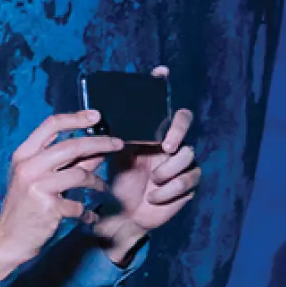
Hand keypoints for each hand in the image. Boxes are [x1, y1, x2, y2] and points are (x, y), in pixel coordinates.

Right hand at [0, 111, 121, 286]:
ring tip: (104, 189)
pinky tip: (90, 217)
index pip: (51, 125)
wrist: (9, 239)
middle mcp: (28, 167)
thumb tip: (96, 147)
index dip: (76, 118)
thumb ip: (66, 162)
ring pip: (80, 174)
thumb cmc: (25, 207)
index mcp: (23, 155)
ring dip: (97, 182)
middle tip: (118, 144)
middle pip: (72, 146)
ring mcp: (36, 186)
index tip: (97, 116)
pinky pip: (78, 205)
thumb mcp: (40, 179)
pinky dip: (88, 212)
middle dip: (100, 143)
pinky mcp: (47, 207)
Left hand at [93, 71, 201, 262]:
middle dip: (178, 131)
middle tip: (166, 146)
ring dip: (168, 170)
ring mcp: (182, 161)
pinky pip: (190, 178)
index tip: (159, 71)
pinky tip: (156, 196)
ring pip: (189, 153)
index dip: (162, 86)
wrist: (123, 215)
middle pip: (184, 120)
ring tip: (152, 182)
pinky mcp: (189, 182)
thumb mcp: (111, 157)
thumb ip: (109, 136)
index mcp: (151, 132)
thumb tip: (95, 115)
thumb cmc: (116, 184)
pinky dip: (171, 189)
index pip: (162, 104)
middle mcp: (169, 142)